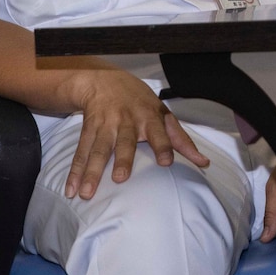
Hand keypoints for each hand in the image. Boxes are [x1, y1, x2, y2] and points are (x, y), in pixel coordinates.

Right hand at [64, 70, 208, 199]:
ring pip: (97, 150)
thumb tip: (204, 164)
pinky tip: (70, 189)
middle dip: (122, 159)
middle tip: (120, 178)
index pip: (159, 133)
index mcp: (150, 117)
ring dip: (91, 172)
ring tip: (85, 194)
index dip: (163, 146)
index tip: (166, 162)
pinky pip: (80, 152)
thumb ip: (181, 140)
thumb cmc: (141, 103)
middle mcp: (127, 121)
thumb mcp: (163, 115)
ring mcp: (106, 125)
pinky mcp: (88, 130)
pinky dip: (74, 172)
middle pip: (124, 142)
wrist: (104, 81)